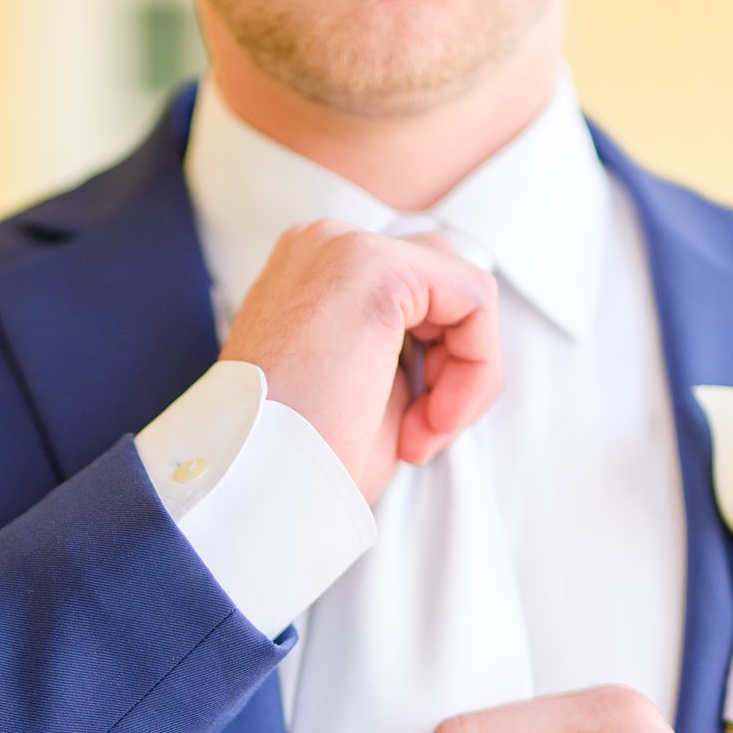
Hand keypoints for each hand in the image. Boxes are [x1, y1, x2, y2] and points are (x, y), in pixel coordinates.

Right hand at [219, 218, 503, 505]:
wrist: (255, 486)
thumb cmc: (302, 460)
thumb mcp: (365, 392)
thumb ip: (408, 351)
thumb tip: (461, 344)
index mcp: (311, 273)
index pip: (415, 294)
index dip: (433, 370)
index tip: (411, 439)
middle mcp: (321, 245)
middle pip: (441, 283)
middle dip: (453, 365)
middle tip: (422, 435)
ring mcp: (344, 247)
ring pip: (463, 289)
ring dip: (466, 370)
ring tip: (425, 432)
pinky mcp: (375, 266)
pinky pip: (475, 300)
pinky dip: (477, 368)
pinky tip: (436, 420)